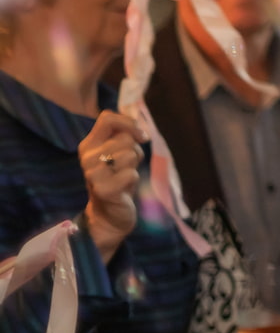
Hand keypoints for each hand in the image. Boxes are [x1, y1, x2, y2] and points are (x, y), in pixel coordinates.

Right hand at [77, 109, 145, 257]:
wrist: (108, 214)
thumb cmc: (116, 179)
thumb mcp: (119, 153)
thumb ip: (125, 136)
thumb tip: (140, 130)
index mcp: (88, 145)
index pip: (107, 118)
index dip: (128, 122)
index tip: (140, 136)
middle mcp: (87, 157)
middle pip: (125, 138)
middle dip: (134, 150)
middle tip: (125, 166)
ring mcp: (93, 174)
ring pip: (130, 154)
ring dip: (134, 165)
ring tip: (123, 176)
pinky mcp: (104, 189)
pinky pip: (132, 173)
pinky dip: (134, 179)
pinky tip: (124, 188)